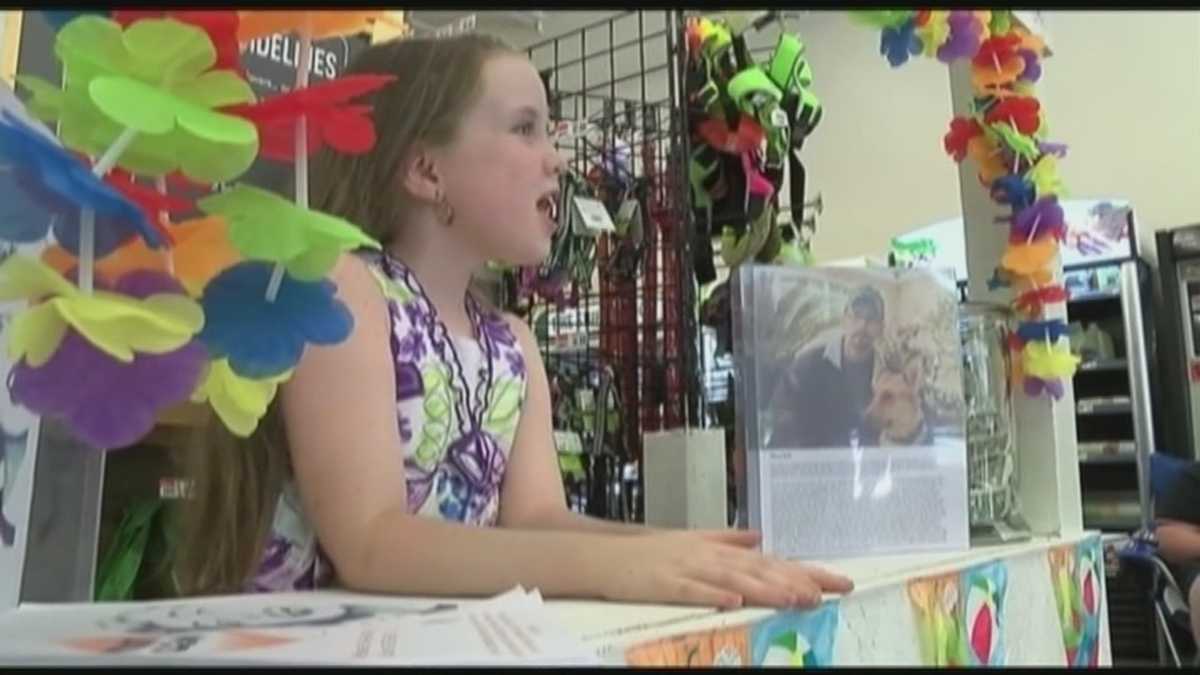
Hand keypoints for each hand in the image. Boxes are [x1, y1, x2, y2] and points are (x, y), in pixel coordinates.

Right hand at [592, 529, 852, 609]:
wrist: (603, 555)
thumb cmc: (648, 553)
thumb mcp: (692, 540)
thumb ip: (727, 538)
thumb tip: (759, 536)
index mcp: (719, 550)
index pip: (772, 560)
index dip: (806, 571)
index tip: (838, 582)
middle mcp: (710, 556)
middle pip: (760, 570)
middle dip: (794, 582)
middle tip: (826, 594)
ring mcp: (688, 568)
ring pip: (733, 579)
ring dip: (765, 589)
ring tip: (794, 599)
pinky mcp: (665, 583)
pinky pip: (693, 591)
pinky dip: (713, 595)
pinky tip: (734, 602)